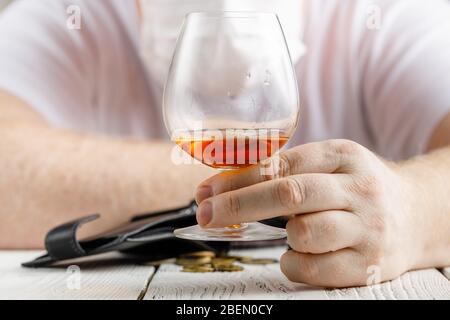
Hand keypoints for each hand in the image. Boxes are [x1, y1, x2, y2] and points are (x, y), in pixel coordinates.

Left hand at [194, 139, 422, 287]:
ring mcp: (368, 228)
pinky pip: (314, 269)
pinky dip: (294, 263)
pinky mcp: (369, 265)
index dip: (239, 178)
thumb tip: (227, 183)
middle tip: (207, 214)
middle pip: (290, 194)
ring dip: (284, 235)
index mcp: (344, 155)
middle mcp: (359, 189)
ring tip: (294, 231)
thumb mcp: (332, 164)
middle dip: (240, 205)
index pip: (282, 164)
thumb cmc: (358, 188)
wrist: (418, 214)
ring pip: (304, 233)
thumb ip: (288, 169)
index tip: (207, 190)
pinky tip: (300, 253)